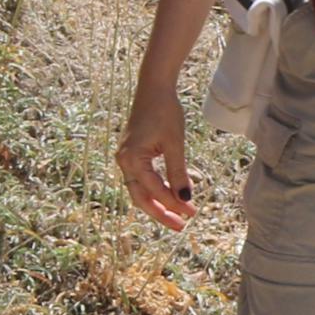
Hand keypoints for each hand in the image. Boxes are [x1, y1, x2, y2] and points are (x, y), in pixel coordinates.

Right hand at [114, 77, 194, 229]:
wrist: (154, 88)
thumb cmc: (165, 112)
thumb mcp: (175, 143)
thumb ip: (178, 172)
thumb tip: (185, 198)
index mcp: (131, 159)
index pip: (154, 190)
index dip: (173, 204)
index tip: (191, 214)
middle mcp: (123, 161)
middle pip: (141, 197)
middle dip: (161, 212)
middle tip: (180, 226)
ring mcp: (125, 158)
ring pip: (140, 190)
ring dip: (158, 203)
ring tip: (178, 215)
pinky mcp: (131, 155)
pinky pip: (141, 179)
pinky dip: (155, 190)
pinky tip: (170, 196)